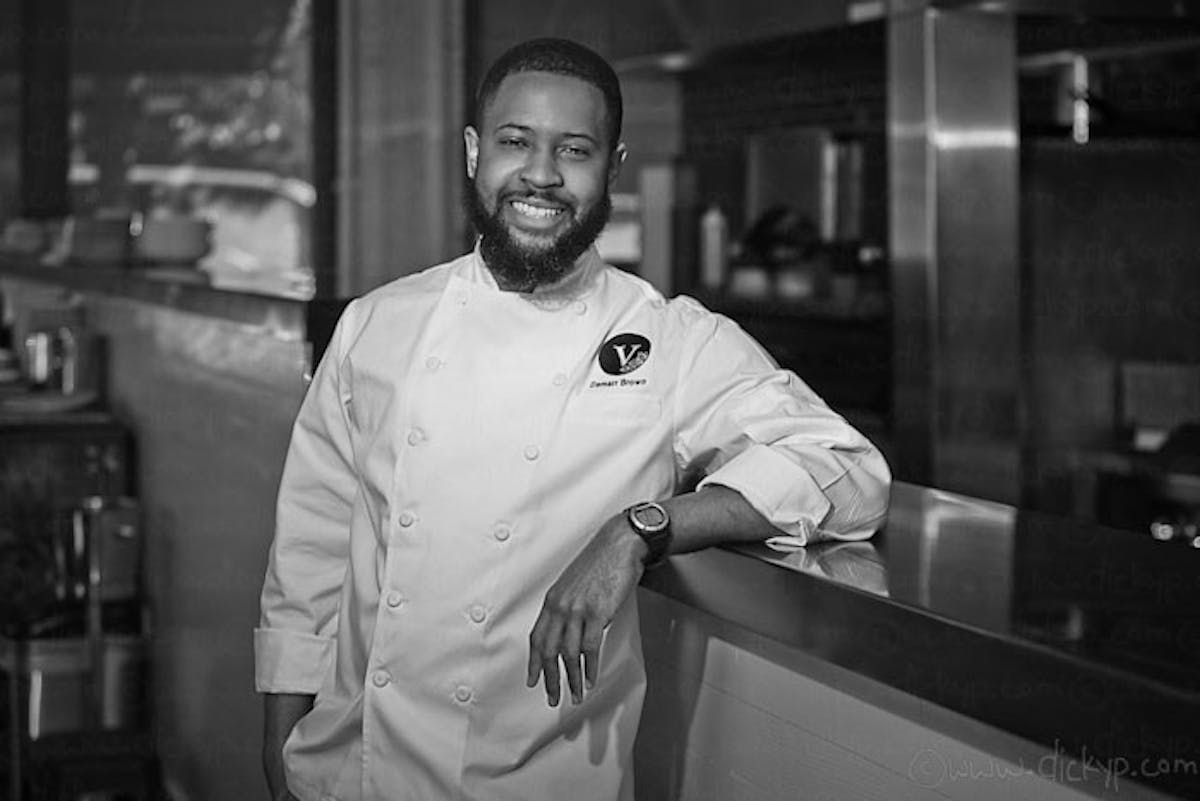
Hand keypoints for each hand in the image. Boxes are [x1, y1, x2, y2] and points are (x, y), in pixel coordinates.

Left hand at [527, 514, 646, 705]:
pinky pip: (590, 647)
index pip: (537, 637)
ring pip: (569, 654)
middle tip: (552, 697)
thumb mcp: (575, 584)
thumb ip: (567, 606)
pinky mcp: (598, 612)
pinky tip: (591, 679)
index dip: (534, 662)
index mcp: (553, 600)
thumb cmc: (601, 561)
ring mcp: (578, 610)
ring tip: (576, 695)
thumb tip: (567, 630)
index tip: (533, 680)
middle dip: (549, 678)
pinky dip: (590, 667)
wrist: (620, 544)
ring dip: (572, 678)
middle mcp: (561, 606)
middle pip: (549, 651)